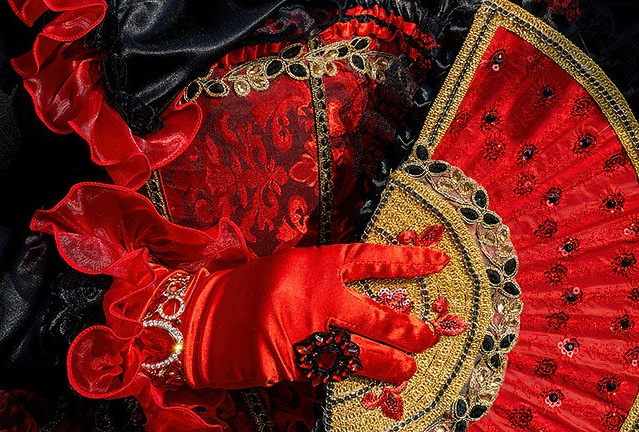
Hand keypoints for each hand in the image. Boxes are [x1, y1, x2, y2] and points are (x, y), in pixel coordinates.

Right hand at [181, 241, 447, 389]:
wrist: (200, 320)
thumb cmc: (247, 289)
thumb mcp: (289, 266)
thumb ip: (325, 273)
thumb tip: (367, 283)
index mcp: (314, 263)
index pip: (370, 259)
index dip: (407, 261)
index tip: (437, 263)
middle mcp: (314, 295)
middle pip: (375, 315)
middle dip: (407, 329)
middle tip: (430, 335)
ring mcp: (303, 333)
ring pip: (359, 350)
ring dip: (389, 361)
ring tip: (410, 366)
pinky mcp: (291, 365)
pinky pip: (331, 371)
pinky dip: (352, 375)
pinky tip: (371, 380)